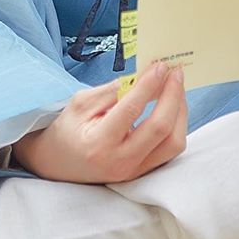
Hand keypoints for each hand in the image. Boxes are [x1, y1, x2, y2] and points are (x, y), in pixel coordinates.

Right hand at [13, 62, 186, 183]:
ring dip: (180, 112)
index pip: (132, 110)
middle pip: (161, 129)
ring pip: (173, 143)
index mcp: (99, 143)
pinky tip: (172, 106)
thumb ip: (113, 91)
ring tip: (175, 87)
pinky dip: (176, 125)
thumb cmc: (67, 129)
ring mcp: (134, 171)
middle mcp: (120, 162)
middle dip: (173, 95)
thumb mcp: (81, 103)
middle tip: (175, 71)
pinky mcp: (143, 172)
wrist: (58, 163)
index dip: (149, 85)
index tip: (160, 65)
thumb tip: (143, 75)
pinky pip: (170, 150)